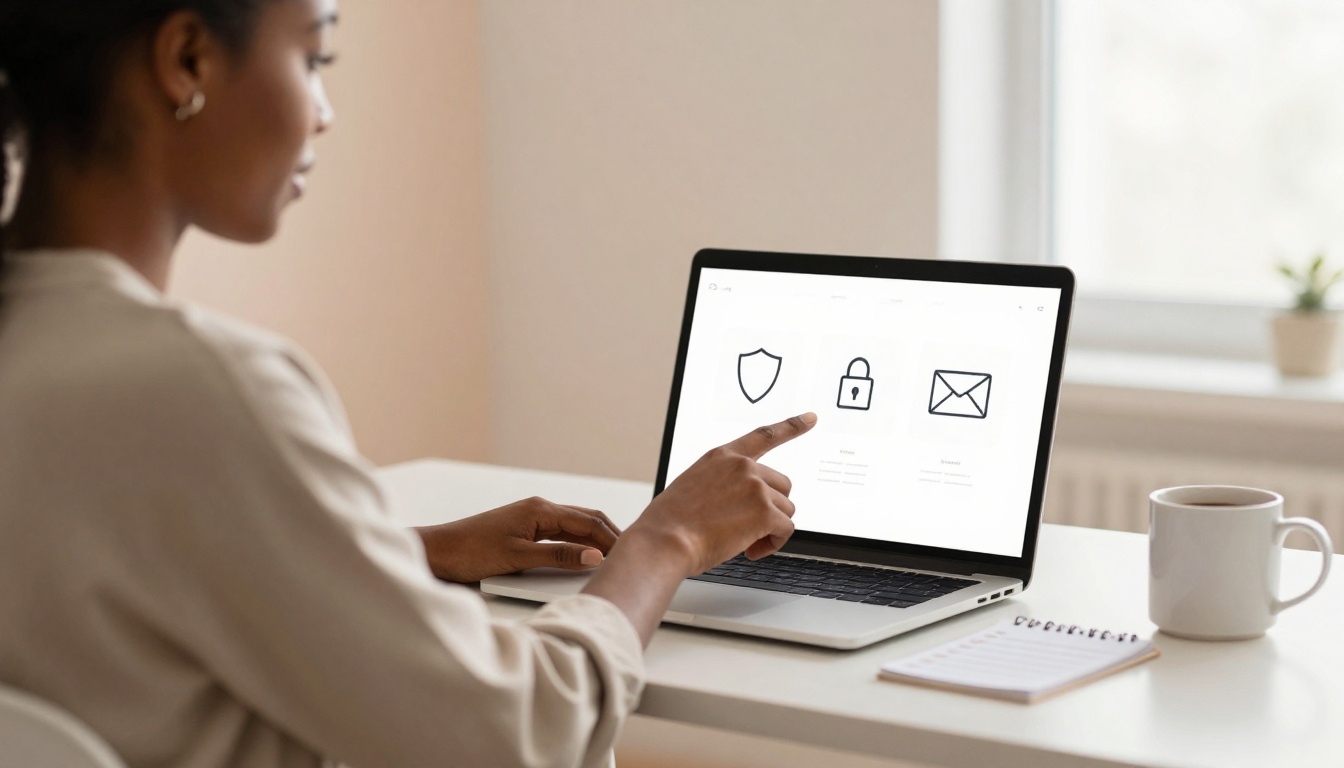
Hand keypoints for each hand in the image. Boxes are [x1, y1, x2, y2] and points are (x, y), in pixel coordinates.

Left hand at [415, 498, 621, 582]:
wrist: (439, 552)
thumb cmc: (471, 551)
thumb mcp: (518, 557)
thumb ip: (558, 556)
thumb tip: (594, 556)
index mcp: (540, 510)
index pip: (589, 522)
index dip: (612, 538)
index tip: (631, 553)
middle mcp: (539, 509)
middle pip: (586, 519)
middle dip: (610, 535)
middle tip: (631, 553)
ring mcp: (531, 519)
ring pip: (574, 526)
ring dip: (595, 539)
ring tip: (614, 556)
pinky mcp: (524, 530)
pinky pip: (560, 534)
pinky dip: (578, 543)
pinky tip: (584, 556)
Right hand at [627, 412, 816, 576]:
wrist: (665, 540)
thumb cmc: (670, 523)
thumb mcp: (693, 488)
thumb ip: (722, 486)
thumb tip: (743, 506)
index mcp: (722, 456)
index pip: (764, 435)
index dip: (792, 426)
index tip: (812, 418)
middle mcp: (742, 466)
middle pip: (782, 485)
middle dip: (771, 508)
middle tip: (749, 529)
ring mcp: (755, 486)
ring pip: (785, 510)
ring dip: (770, 529)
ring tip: (744, 542)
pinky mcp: (764, 511)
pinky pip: (785, 530)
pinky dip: (772, 544)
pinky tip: (751, 551)